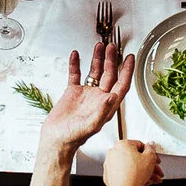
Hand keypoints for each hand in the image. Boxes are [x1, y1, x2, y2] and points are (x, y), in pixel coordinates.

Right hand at [41, 40, 132, 156]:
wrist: (56, 139)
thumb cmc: (73, 137)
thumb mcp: (90, 125)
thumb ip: (102, 111)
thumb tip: (112, 96)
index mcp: (107, 106)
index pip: (121, 85)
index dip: (127, 71)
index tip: (130, 58)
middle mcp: (98, 98)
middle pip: (109, 74)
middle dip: (111, 60)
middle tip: (111, 47)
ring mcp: (86, 94)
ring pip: (94, 72)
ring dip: (97, 59)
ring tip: (99, 46)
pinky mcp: (72, 92)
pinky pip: (75, 74)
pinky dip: (76, 64)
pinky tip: (76, 55)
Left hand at [103, 136, 160, 185]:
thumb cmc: (134, 175)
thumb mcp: (150, 158)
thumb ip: (151, 149)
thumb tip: (150, 145)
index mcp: (122, 144)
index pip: (140, 145)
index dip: (150, 153)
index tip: (154, 159)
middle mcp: (114, 152)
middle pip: (135, 157)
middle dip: (148, 166)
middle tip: (155, 170)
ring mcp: (110, 164)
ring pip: (131, 166)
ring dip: (143, 172)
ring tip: (152, 179)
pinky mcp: (109, 175)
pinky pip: (124, 173)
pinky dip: (133, 177)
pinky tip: (142, 182)